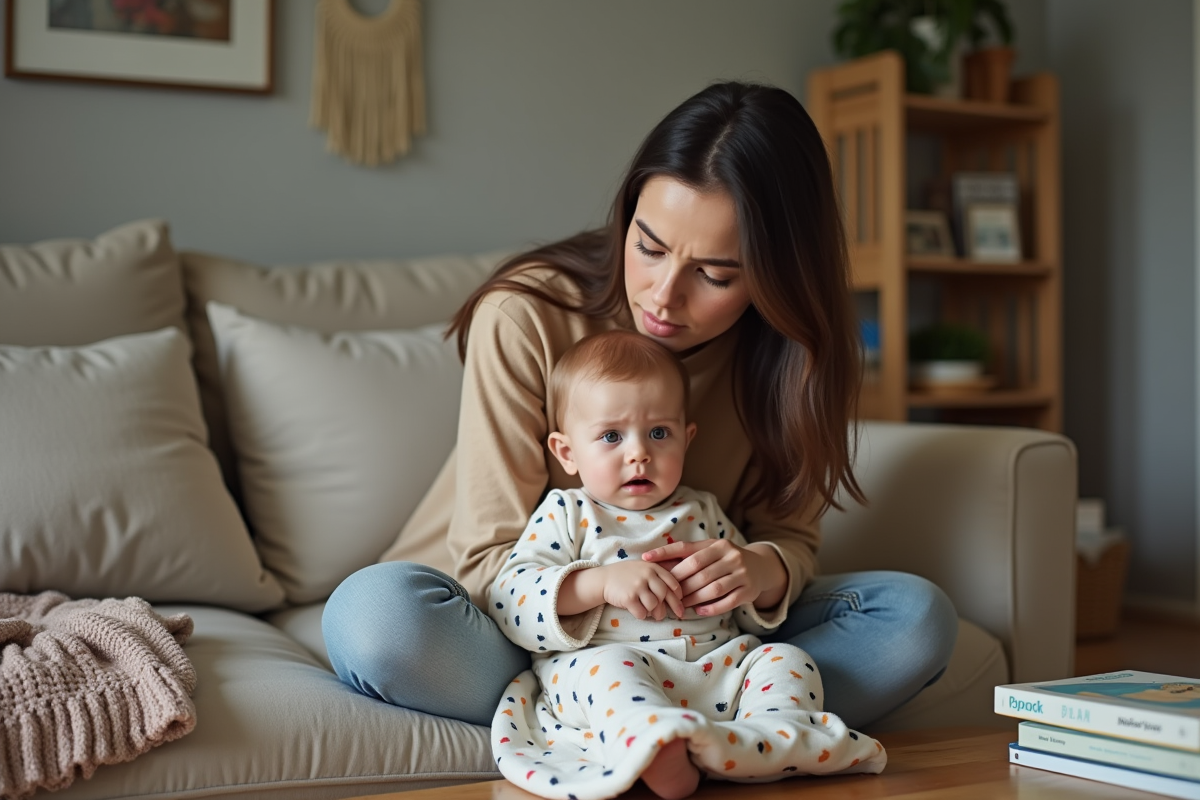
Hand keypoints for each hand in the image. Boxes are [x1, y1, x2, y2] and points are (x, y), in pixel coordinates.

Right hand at [598, 561, 684, 620]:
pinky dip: (641, 615)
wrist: (603, 579)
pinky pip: (642, 613)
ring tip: (649, 612)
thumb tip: (677, 595)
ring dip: (653, 612)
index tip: (679, 605)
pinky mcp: (628, 598)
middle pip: (664, 595)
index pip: (673, 583)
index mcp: (653, 567)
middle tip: (665, 615)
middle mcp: (647, 575)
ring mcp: (637, 586)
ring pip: (654, 605)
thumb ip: (658, 577)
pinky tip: (638, 612)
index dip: (678, 597)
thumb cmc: (626, 575)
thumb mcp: (643, 568)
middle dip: (667, 608)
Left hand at [642, 540, 785, 615]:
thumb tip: (655, 559)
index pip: (688, 550)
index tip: (646, 559)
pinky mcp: (748, 591)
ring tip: (680, 605)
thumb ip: (687, 554)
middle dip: (680, 585)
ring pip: (712, 589)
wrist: (760, 568)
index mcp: (718, 545)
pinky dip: (711, 608)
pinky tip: (699, 611)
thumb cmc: (726, 559)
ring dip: (693, 599)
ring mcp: (742, 574)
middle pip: (699, 572)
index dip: (666, 554)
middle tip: (666, 594)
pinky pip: (727, 602)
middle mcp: (731, 557)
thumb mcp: (710, 550)